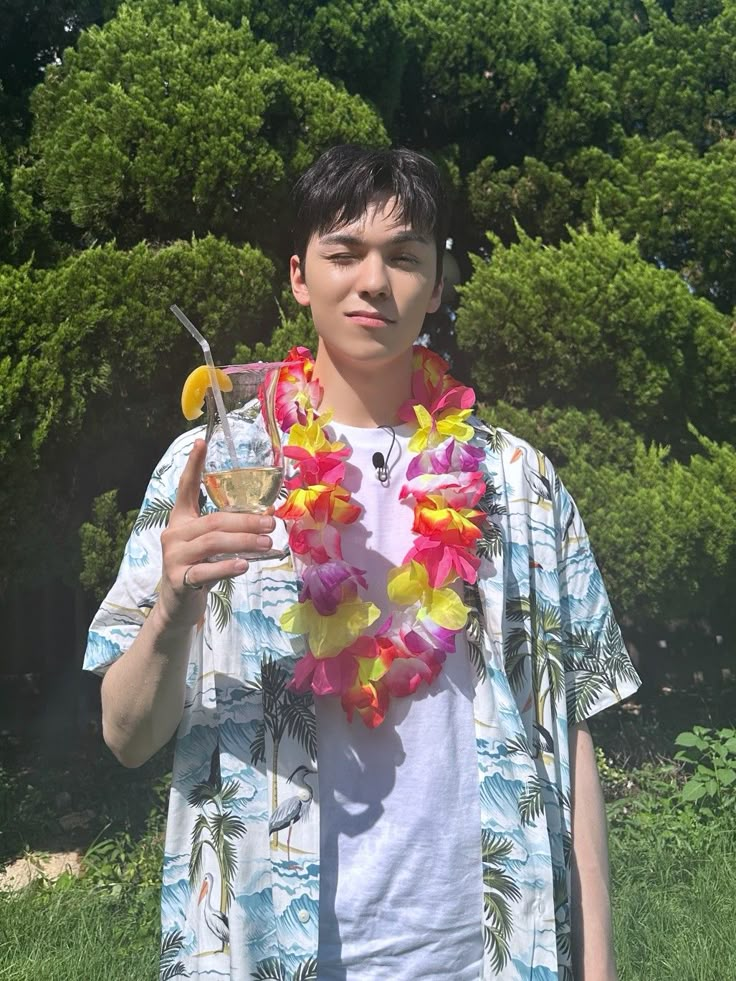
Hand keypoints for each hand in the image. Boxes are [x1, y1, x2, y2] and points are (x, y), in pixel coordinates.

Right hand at [156, 439, 274, 628]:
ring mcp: (173, 557)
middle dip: (245, 521)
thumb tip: (266, 519)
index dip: (193, 466)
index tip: (201, 442)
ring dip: (243, 542)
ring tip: (267, 543)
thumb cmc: (199, 569)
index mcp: (181, 520)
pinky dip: (226, 567)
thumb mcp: (211, 546)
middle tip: (271, 524)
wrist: (178, 607)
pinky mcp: (179, 579)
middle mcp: (174, 534)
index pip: (186, 489)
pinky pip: (206, 571)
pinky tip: (244, 565)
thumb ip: (228, 532)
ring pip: (213, 542)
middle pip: (213, 520)